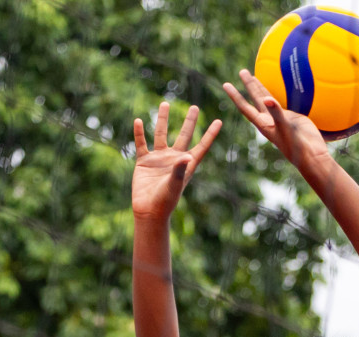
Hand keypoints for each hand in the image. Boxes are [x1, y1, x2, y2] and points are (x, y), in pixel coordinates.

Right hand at [132, 102, 220, 220]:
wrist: (148, 210)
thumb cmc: (165, 201)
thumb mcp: (175, 184)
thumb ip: (180, 169)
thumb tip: (187, 155)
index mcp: (187, 164)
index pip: (201, 146)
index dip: (210, 134)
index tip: (219, 121)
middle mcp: (174, 158)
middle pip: (184, 135)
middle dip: (189, 122)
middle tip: (195, 107)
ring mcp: (159, 158)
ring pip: (161, 134)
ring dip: (163, 120)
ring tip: (165, 103)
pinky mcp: (144, 161)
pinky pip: (142, 144)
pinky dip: (139, 133)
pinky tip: (139, 121)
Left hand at [222, 69, 328, 171]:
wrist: (311, 155)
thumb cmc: (296, 145)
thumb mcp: (285, 127)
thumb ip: (276, 112)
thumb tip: (266, 98)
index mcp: (263, 124)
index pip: (246, 107)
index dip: (236, 96)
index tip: (226, 84)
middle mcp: (269, 120)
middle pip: (255, 99)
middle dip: (248, 85)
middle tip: (242, 71)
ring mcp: (279, 119)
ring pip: (266, 100)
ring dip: (259, 88)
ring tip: (253, 76)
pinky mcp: (291, 117)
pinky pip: (280, 103)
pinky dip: (275, 94)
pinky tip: (272, 90)